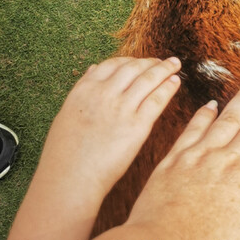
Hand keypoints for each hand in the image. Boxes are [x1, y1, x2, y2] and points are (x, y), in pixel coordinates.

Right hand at [39, 57, 182, 204]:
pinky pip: (157, 99)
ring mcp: (121, 108)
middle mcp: (104, 93)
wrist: (70, 178)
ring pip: (148, 79)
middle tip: (162, 62)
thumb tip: (93, 69)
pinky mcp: (137, 125)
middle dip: (150, 62)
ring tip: (175, 64)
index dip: (130, 61)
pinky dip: (168, 87)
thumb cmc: (64, 154)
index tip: (139, 62)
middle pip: (133, 68)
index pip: (113, 64)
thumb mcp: (67, 113)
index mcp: (85, 89)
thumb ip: (82, 89)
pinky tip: (175, 82)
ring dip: (164, 69)